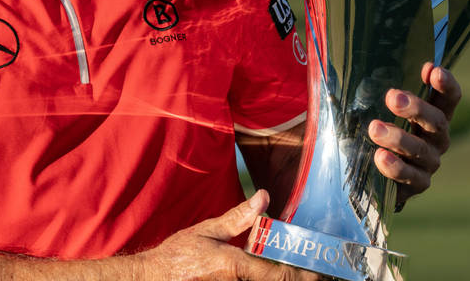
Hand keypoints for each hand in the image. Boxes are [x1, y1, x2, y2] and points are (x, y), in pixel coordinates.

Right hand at [140, 189, 319, 279]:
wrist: (152, 278)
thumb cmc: (178, 256)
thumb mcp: (208, 231)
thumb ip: (239, 218)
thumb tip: (263, 197)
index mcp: (235, 267)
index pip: (279, 276)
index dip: (302, 277)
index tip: (317, 274)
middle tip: (310, 275)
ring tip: (290, 275)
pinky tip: (265, 276)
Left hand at [367, 63, 461, 206]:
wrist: (367, 174)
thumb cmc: (371, 130)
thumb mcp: (372, 109)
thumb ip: (371, 92)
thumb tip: (348, 66)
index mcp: (430, 116)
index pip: (448, 99)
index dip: (445, 84)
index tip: (432, 69)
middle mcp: (436, 139)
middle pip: (437, 121)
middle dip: (416, 108)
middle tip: (392, 97)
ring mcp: (428, 163)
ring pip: (421, 150)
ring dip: (399, 138)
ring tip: (374, 128)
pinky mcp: (417, 184)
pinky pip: (411, 177)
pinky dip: (396, 167)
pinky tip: (380, 157)